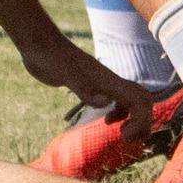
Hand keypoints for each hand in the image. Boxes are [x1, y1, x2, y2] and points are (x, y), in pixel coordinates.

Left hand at [18, 38, 153, 141]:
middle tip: (127, 137)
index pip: (139, 100)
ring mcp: (101, 83)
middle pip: (142, 100)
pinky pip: (117, 99)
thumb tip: (106, 102)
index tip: (124, 134)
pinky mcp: (90, 85)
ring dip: (134, 118)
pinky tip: (107, 120)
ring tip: (123, 133)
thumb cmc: (51, 58)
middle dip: (143, 120)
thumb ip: (85, 89)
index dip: (141, 120)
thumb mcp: (66, 75)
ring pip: (131, 100)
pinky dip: (120, 113)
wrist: (38, 45)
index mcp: (108, 81)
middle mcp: (109, 81)